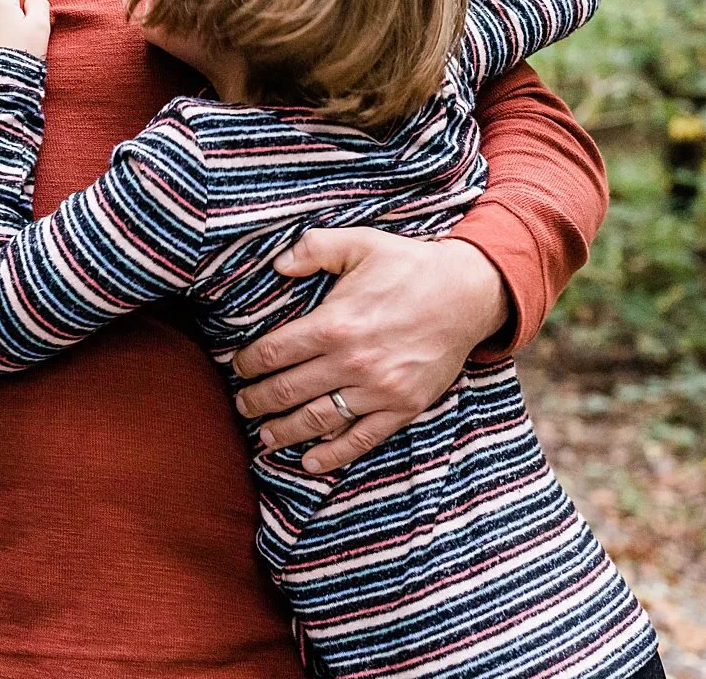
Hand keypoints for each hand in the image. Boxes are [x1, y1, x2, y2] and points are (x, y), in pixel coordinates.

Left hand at [230, 229, 508, 472]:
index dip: (249, 363)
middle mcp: (353, 362)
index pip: (275, 352)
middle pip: (288, 391)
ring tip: (264, 437)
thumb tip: (276, 263)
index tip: (237, 367)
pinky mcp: (403, 407)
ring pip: (318, 420)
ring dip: (285, 432)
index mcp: (335, 324)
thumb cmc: (408, 266)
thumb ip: (313, 248)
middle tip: (241, 404)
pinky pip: (362, 438)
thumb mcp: (359, 243)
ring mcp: (379, 389)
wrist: (468, 293)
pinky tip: (310, 462)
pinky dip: (333, 454)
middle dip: (257, 400)